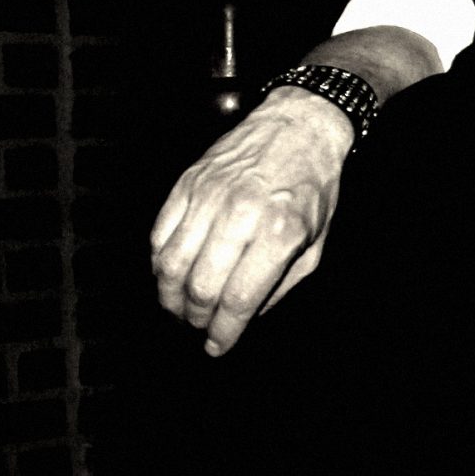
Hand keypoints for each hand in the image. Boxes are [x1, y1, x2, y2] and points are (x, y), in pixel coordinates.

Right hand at [150, 86, 354, 356]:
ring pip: (170, 263)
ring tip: (181, 310)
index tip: (216, 348)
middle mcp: (240, 213)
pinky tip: (171, 277)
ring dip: (170, 297)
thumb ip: (281, 284)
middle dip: (195, 318)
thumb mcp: (315, 243)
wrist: (297, 127)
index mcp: (280, 231)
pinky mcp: (185, 184)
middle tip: (199, 328)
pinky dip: (159, 264)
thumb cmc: (312, 189)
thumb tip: (245, 318)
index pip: (240, 297)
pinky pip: (159, 235)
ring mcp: (207, 196)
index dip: (224, 331)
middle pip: (199, 285)